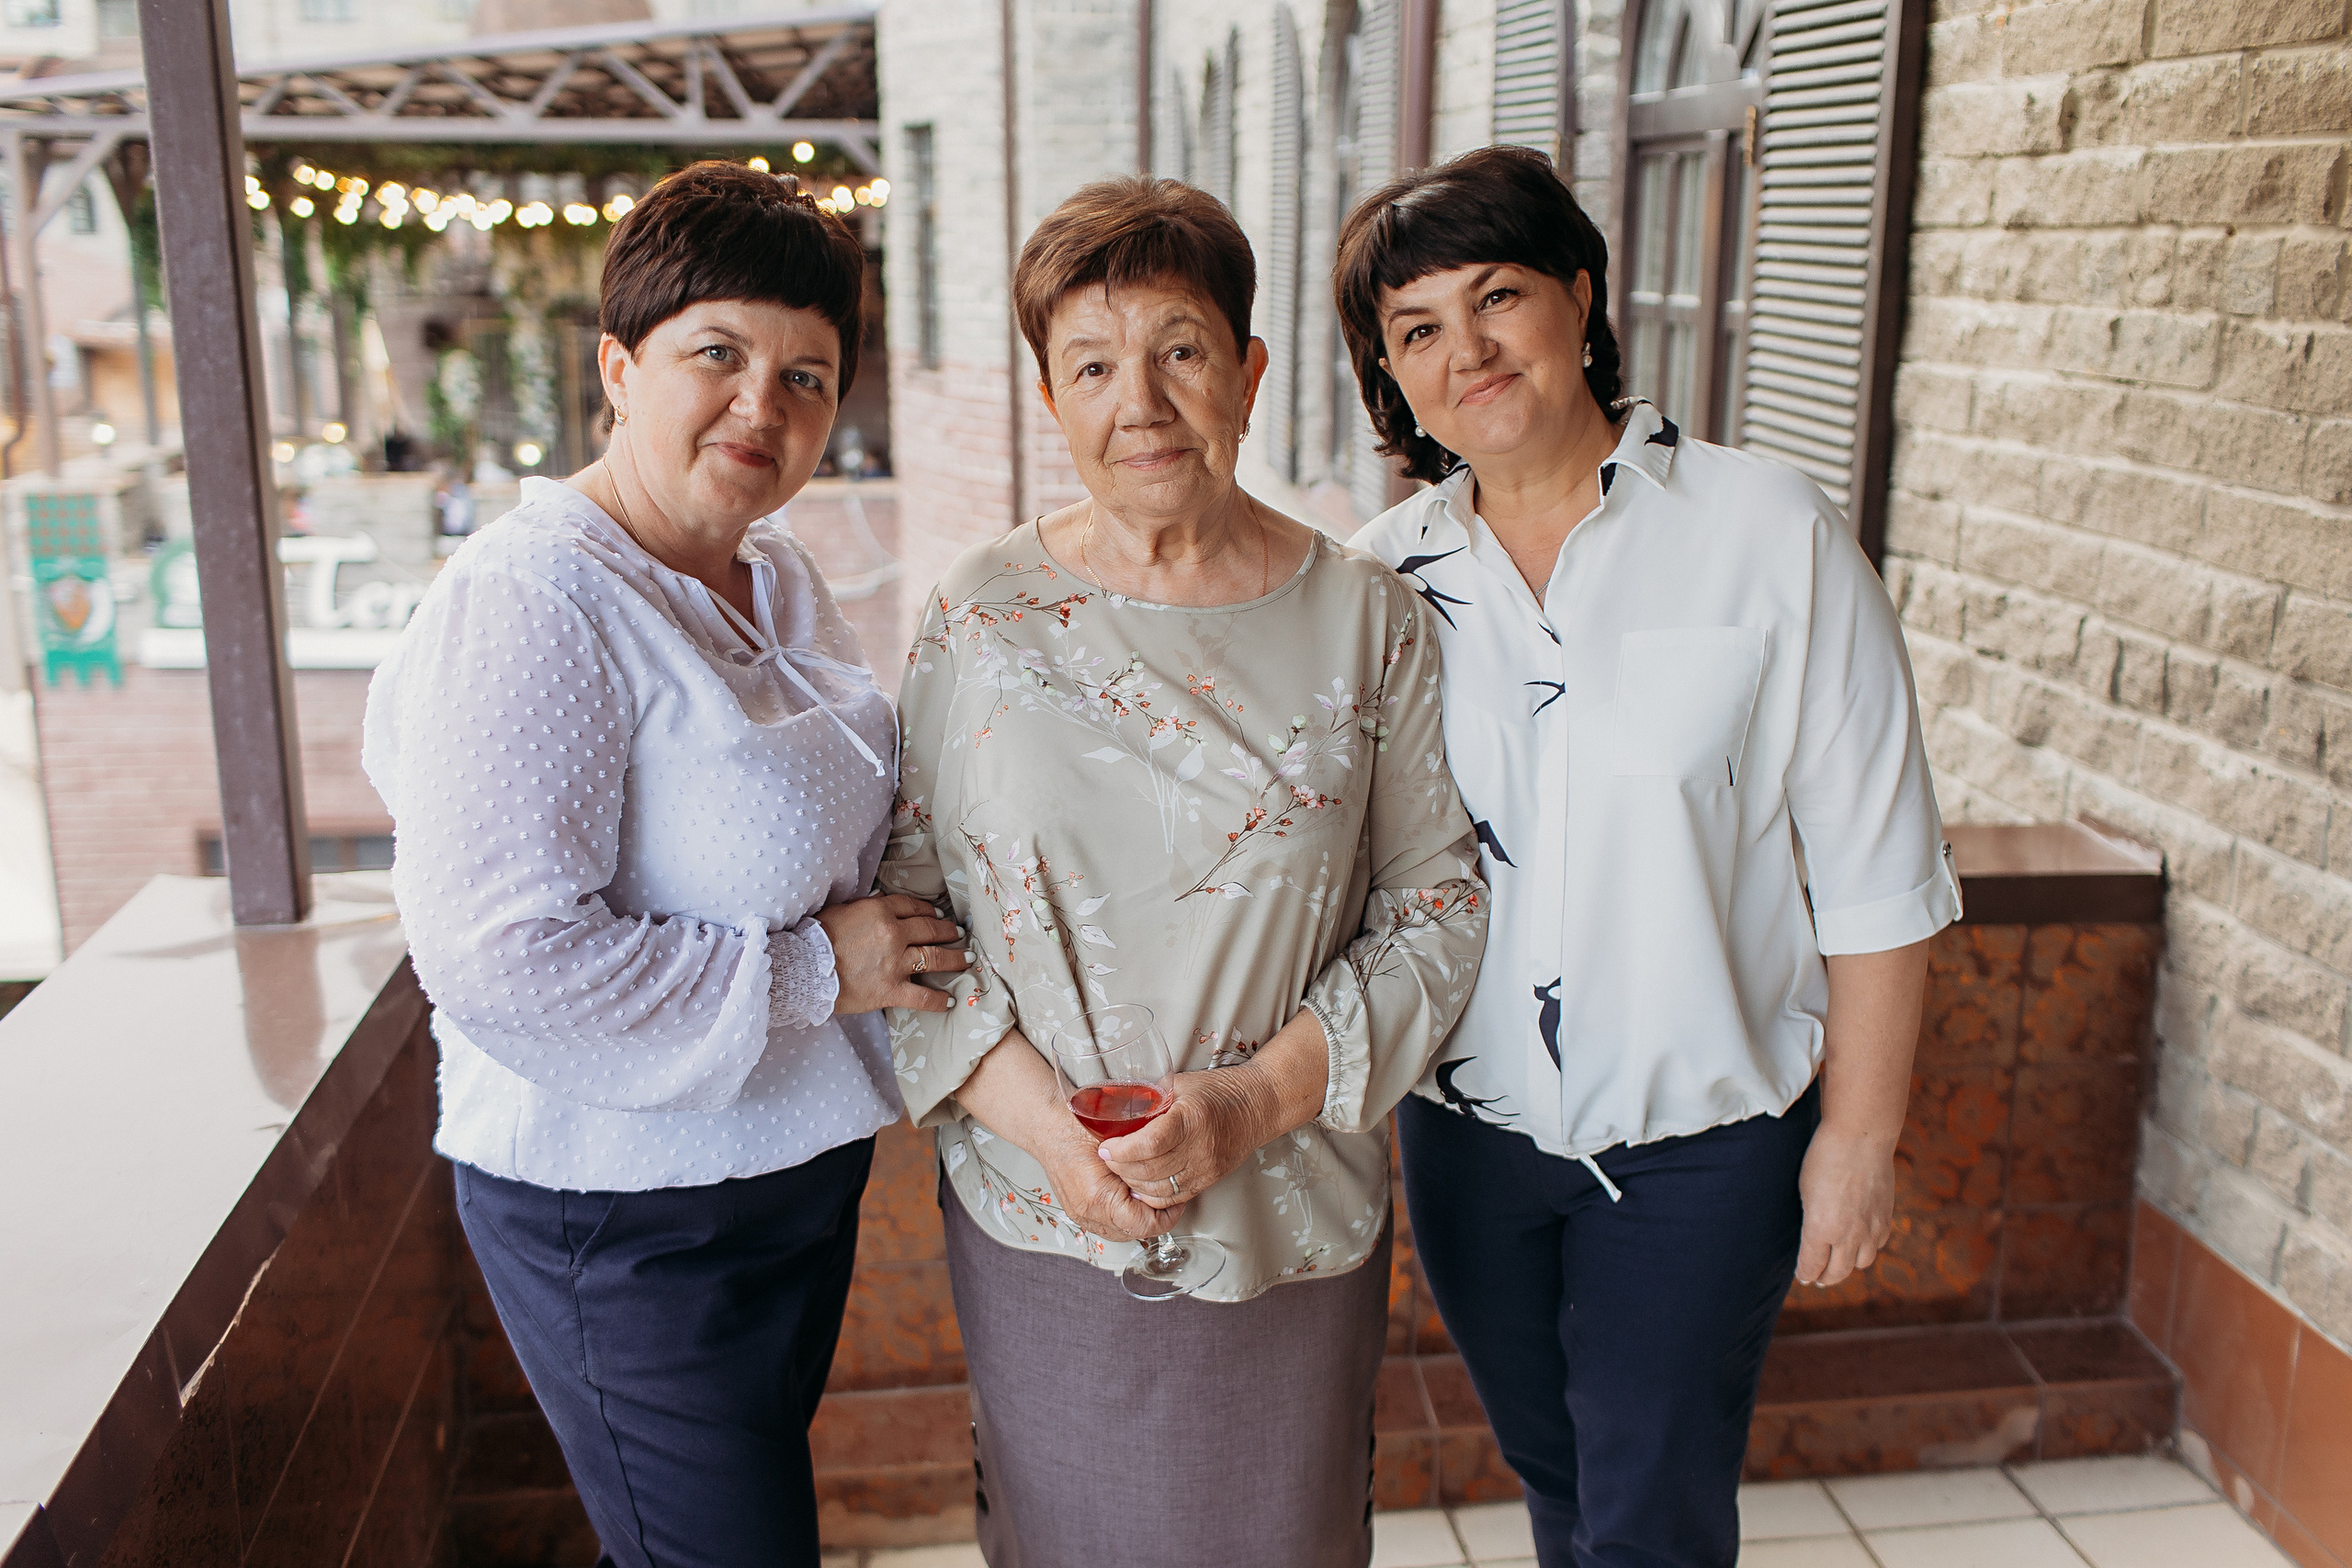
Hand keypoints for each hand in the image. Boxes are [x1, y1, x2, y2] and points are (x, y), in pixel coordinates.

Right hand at [815, 892, 970, 1014]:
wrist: (804, 970)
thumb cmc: (817, 939)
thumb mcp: (842, 911)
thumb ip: (866, 907)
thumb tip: (883, 901)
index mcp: (880, 911)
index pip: (914, 907)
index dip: (929, 911)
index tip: (938, 914)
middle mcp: (893, 934)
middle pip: (930, 929)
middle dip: (948, 931)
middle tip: (959, 933)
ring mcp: (895, 963)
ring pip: (935, 958)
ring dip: (955, 958)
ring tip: (968, 959)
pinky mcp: (891, 990)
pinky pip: (923, 997)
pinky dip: (939, 1000)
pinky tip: (950, 1001)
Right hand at [1031, 1117, 1181, 1243]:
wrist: (1045, 1124)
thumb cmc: (1076, 1125)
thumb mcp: (1120, 1139)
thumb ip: (1142, 1161)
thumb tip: (1166, 1174)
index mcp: (1099, 1196)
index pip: (1144, 1224)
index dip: (1167, 1214)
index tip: (1177, 1200)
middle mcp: (1088, 1211)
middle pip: (1135, 1233)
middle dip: (1155, 1218)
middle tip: (1169, 1199)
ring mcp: (1080, 1214)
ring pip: (1122, 1233)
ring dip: (1140, 1220)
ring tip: (1150, 1197)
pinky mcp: (1077, 1212)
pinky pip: (1107, 1226)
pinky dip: (1123, 1217)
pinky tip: (1130, 1198)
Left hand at [1098, 1068, 1276, 1209]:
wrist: (1257, 1106)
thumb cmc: (1219, 1091)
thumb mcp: (1180, 1084)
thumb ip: (1149, 1095)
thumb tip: (1112, 1102)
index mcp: (1192, 1118)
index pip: (1150, 1143)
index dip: (1122, 1150)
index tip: (1106, 1146)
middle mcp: (1201, 1147)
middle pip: (1150, 1170)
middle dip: (1120, 1167)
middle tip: (1107, 1157)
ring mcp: (1206, 1168)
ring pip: (1158, 1190)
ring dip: (1133, 1183)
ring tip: (1121, 1169)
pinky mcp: (1209, 1181)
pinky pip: (1173, 1198)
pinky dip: (1151, 1195)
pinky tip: (1140, 1184)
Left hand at [1795, 1123, 1896, 1286]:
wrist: (1861, 1136)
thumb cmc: (1824, 1158)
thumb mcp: (1805, 1190)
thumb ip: (1810, 1218)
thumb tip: (1811, 1235)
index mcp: (1821, 1228)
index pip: (1811, 1265)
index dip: (1805, 1273)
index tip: (1802, 1276)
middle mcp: (1848, 1234)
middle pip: (1836, 1272)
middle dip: (1824, 1277)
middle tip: (1817, 1278)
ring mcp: (1870, 1228)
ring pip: (1860, 1263)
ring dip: (1847, 1266)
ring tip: (1838, 1264)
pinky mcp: (1885, 1219)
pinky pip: (1876, 1246)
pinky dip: (1866, 1249)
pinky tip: (1860, 1243)